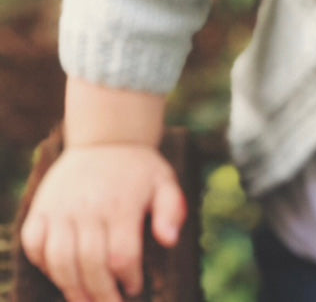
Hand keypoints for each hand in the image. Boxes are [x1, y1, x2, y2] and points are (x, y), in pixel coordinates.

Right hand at [20, 144, 185, 301]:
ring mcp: (61, 209)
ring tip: (84, 301)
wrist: (106, 139)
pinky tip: (60, 274)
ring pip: (59, 260)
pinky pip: (33, 244)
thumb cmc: (139, 168)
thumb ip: (172, 211)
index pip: (121, 255)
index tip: (134, 288)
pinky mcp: (41, 208)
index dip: (127, 279)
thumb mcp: (166, 182)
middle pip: (90, 264)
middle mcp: (88, 208)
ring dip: (71, 287)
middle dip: (101, 293)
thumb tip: (170, 241)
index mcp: (122, 205)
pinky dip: (43, 264)